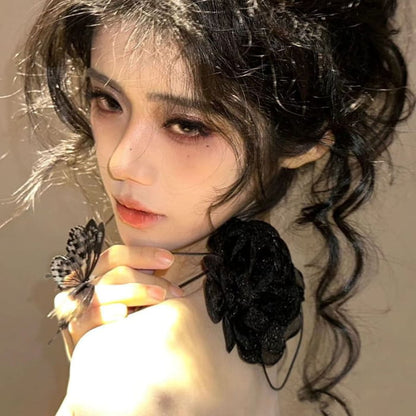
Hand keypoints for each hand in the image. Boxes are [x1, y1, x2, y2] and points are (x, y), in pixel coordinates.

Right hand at [53, 245, 182, 352]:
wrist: (109, 359)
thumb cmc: (129, 320)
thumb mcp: (136, 295)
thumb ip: (145, 277)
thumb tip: (168, 263)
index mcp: (97, 272)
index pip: (116, 256)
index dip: (143, 254)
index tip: (169, 260)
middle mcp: (85, 285)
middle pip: (115, 272)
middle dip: (148, 279)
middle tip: (172, 291)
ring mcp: (78, 306)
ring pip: (104, 291)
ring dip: (134, 291)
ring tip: (159, 297)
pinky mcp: (76, 329)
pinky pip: (89, 317)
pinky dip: (106, 313)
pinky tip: (123, 313)